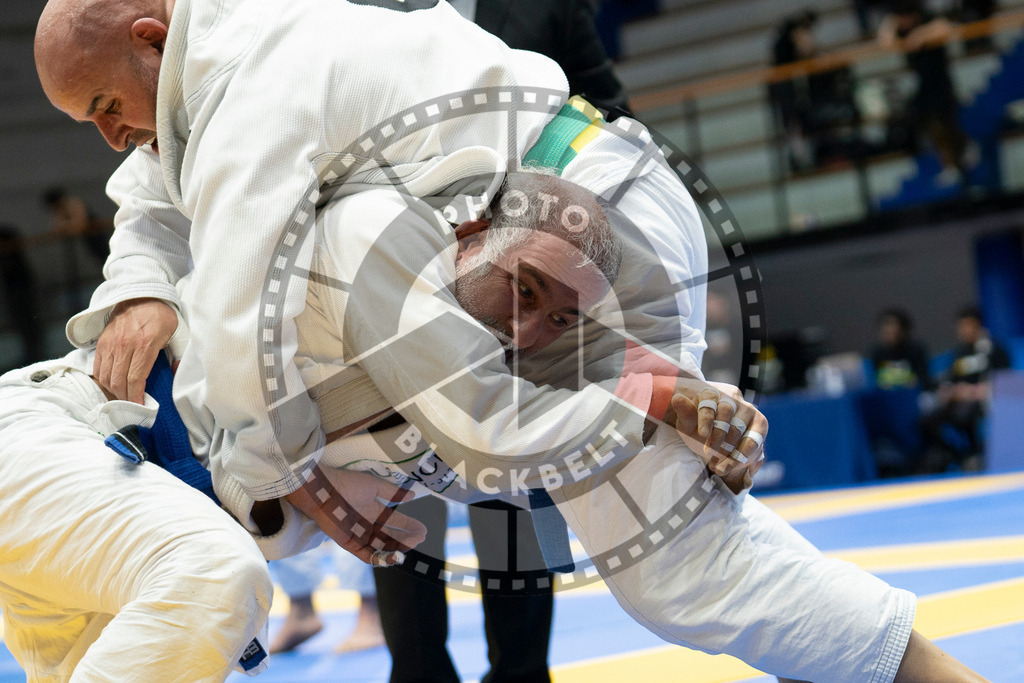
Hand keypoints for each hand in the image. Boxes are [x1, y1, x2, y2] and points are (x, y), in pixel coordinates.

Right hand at [93, 298, 177, 402]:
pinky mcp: (102, 341)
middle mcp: (125, 344)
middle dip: (125, 398)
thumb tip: (177, 374)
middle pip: (118, 381)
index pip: (135, 378)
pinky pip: (98, 367)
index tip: (141, 408)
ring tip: (124, 397)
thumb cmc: (163, 316)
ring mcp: (111, 343)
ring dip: (114, 391)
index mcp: (145, 344)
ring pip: (106, 376)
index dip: (136, 397)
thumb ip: (179, 355)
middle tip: (133, 406)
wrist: (142, 294)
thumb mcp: (180, 333)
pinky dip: (103, 380)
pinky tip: (113, 385)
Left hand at [285, 465, 427, 565]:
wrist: (323, 490)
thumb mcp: (374, 486)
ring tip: (411, 545)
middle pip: (391, 536)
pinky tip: (394, 556)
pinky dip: (379, 559)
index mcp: (374, 510)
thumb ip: (392, 492)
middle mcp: (368, 524)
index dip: (409, 526)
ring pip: (381, 547)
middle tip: (420, 539)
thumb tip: (412, 495)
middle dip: (406, 538)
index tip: (423, 530)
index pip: (395, 521)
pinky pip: (366, 555)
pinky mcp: (349, 543)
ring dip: (397, 548)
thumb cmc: (346, 484)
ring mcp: (359, 535)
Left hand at [667, 380, 766, 488]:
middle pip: (727, 413)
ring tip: (717, 467)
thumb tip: (677, 398)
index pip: (710, 399)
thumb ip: (684, 412)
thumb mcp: (687, 422)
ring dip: (730, 451)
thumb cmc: (697, 425)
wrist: (712, 436)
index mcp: (713, 392)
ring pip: (742, 429)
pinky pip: (755, 440)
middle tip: (708, 453)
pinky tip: (730, 467)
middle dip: (718, 436)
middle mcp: (733, 398)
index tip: (702, 434)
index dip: (707, 417)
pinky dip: (743, 456)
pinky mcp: (759, 424)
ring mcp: (748, 410)